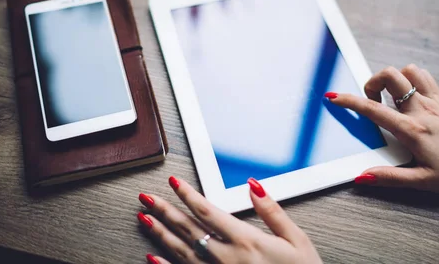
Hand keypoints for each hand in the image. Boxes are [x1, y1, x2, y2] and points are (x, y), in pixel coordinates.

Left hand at [137, 177, 321, 263]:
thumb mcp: (296, 240)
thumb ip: (272, 211)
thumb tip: (253, 185)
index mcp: (246, 241)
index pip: (208, 211)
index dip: (188, 194)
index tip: (173, 181)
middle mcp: (227, 258)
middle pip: (188, 229)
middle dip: (165, 211)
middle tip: (145, 197)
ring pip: (181, 252)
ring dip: (159, 234)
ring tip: (143, 219)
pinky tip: (150, 258)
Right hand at [326, 64, 438, 196]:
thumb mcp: (424, 182)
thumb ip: (390, 178)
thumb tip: (362, 176)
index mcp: (412, 130)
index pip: (373, 109)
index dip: (349, 101)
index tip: (334, 96)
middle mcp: (422, 109)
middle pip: (389, 76)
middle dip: (371, 82)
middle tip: (370, 99)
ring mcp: (435, 101)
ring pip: (408, 71)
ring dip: (393, 78)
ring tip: (389, 96)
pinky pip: (424, 77)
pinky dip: (411, 78)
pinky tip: (410, 95)